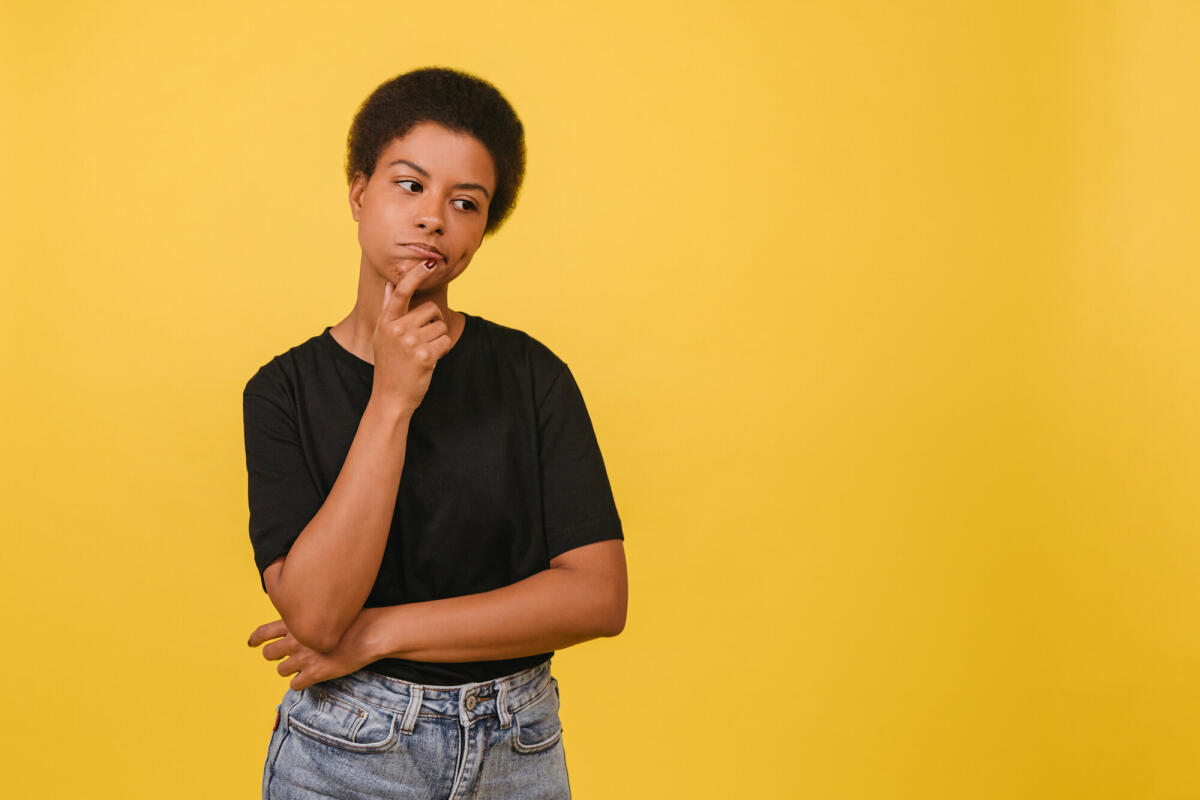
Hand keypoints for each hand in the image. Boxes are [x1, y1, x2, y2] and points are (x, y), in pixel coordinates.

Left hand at [247, 616, 374, 690]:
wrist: (371, 632)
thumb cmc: (355, 618)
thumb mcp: (326, 609)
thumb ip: (308, 616)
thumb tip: (300, 620)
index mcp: (296, 622)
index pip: (264, 631)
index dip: (255, 638)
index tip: (252, 643)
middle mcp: (296, 640)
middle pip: (269, 653)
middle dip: (275, 655)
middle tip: (285, 656)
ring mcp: (304, 658)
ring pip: (281, 670)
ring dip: (289, 669)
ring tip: (304, 665)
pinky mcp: (314, 673)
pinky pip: (295, 685)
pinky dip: (301, 682)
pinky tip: (311, 677)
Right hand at [371, 259, 452, 413]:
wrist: (390, 396)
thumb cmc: (389, 364)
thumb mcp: (381, 335)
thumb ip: (388, 309)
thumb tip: (388, 283)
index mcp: (386, 322)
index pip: (401, 292)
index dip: (416, 275)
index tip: (429, 262)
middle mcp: (397, 330)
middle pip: (431, 310)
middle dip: (434, 323)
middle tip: (422, 341)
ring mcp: (410, 343)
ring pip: (441, 326)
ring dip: (438, 339)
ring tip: (423, 353)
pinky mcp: (425, 356)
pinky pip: (446, 341)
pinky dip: (443, 350)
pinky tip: (430, 360)